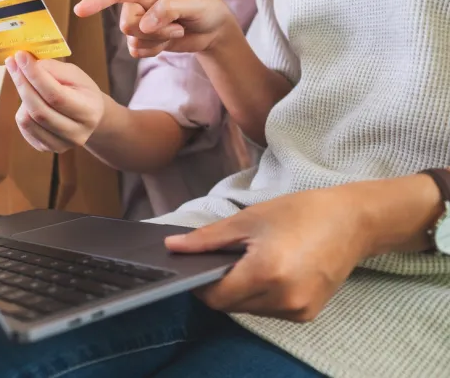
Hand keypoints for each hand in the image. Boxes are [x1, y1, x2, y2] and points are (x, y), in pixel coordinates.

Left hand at [5, 51, 104, 152]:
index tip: (20, 56)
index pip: (56, 95)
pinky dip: (23, 110)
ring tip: (28, 83)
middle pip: (39, 110)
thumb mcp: (74, 74)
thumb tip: (26, 64)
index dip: (35, 75)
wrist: (89, 117)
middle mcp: (76, 134)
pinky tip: (30, 101)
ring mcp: (61, 145)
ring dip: (22, 96)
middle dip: (22, 83)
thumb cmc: (80, 91)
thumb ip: (53, 68)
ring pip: (27, 120)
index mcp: (89, 112)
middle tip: (12, 62)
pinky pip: (24, 127)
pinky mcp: (46, 148)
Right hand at [74, 0, 242, 57]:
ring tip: (176, 30)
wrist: (212, 29)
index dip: (97, 0)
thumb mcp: (194, 3)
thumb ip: (169, 9)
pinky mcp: (142, 38)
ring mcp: (138, 20)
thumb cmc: (206, 7)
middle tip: (177, 25)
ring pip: (132, 39)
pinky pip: (136, 51)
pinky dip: (155, 50)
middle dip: (153, 30)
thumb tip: (144, 24)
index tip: (80, 10)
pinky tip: (168, 41)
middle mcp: (138, 1)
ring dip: (157, 40)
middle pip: (126, 23)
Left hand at [165, 185, 375, 321]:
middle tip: (228, 256)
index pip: (215, 297)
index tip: (197, 265)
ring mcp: (297, 310)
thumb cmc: (300, 212)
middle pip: (230, 305)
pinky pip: (269, 311)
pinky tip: (271, 271)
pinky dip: (260, 296)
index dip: (200, 284)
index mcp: (265, 273)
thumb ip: (207, 239)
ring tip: (252, 260)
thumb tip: (171, 247)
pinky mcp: (307, 314)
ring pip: (248, 310)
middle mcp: (282, 299)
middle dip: (221, 285)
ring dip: (240, 291)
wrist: (354, 221)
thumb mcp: (248, 219)